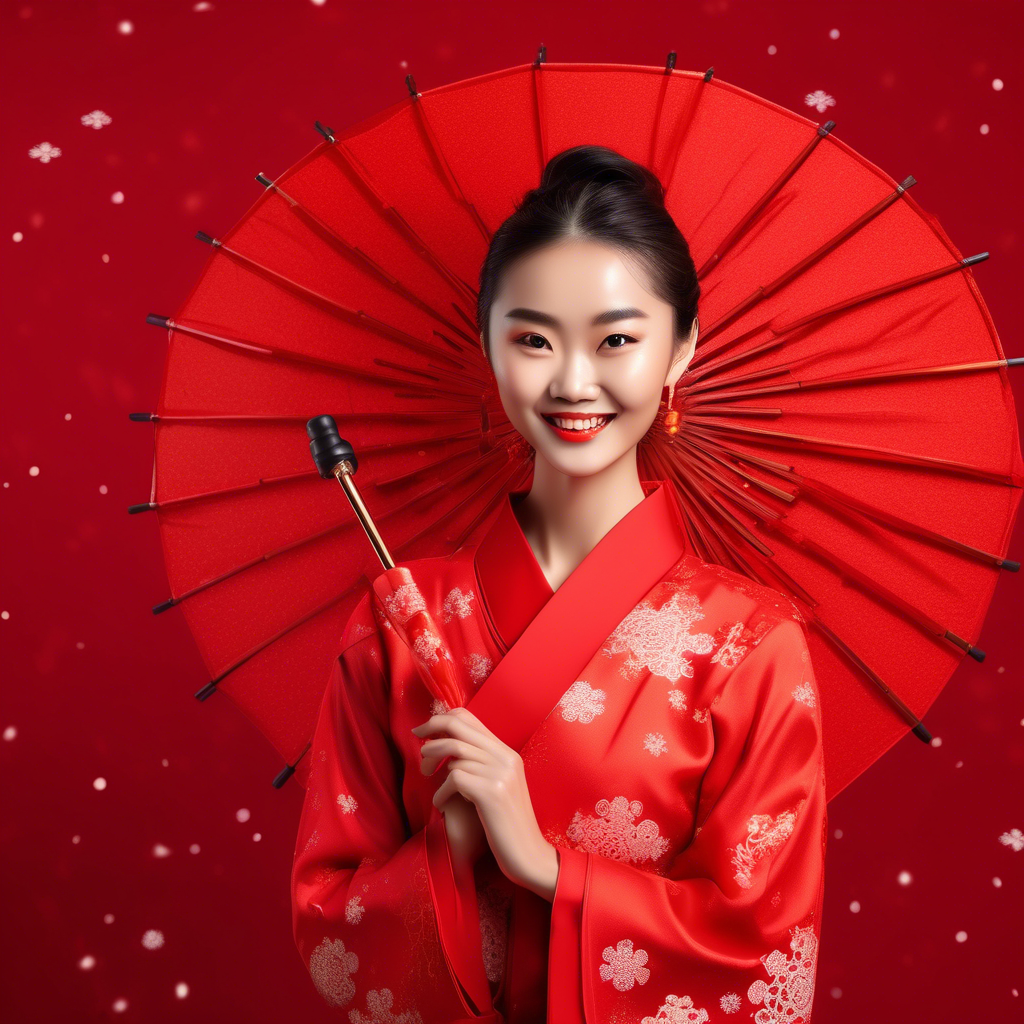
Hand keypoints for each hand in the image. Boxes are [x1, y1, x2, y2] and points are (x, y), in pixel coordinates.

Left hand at [412, 707, 554, 892]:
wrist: (529, 855)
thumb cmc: (506, 825)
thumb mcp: (499, 788)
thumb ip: (480, 766)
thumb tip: (448, 750)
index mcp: (507, 753)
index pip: (469, 717)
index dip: (442, 719)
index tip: (424, 732)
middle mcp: (505, 757)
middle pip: (458, 725)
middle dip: (431, 728)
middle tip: (415, 740)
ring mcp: (500, 773)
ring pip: (454, 750)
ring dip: (432, 760)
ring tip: (426, 774)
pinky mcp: (491, 792)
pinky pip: (453, 778)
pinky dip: (440, 791)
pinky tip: (441, 805)